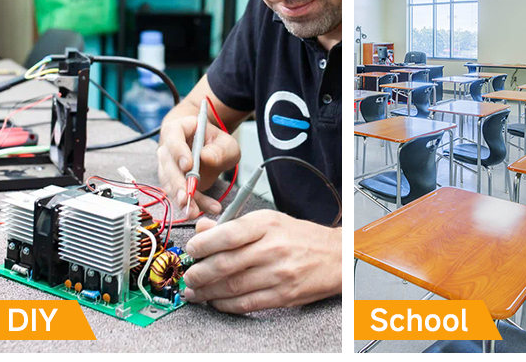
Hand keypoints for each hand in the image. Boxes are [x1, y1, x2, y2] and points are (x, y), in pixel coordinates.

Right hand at [156, 108, 238, 219]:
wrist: (208, 148)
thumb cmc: (215, 142)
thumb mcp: (226, 143)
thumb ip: (220, 149)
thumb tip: (206, 157)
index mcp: (177, 130)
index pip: (173, 138)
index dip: (179, 152)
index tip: (188, 166)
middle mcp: (167, 148)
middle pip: (168, 166)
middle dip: (178, 184)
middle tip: (188, 197)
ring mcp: (166, 166)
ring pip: (171, 184)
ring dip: (182, 200)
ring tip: (194, 211)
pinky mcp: (172, 182)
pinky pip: (179, 194)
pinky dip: (191, 204)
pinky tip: (202, 210)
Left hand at [182, 210, 341, 313]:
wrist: (336, 256)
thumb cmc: (301, 237)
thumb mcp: (270, 221)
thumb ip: (234, 225)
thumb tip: (202, 230)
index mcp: (267, 225)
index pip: (226, 234)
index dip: (201, 244)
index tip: (191, 250)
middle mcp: (273, 248)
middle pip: (224, 264)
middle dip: (198, 273)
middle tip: (188, 277)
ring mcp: (278, 274)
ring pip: (231, 287)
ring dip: (206, 292)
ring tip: (195, 291)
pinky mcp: (283, 295)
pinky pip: (245, 304)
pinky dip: (224, 305)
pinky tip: (216, 301)